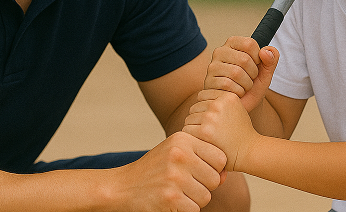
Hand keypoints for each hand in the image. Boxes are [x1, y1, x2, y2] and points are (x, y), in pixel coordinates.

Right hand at [112, 131, 226, 211]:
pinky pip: (195, 209)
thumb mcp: (174, 153)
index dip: (212, 169)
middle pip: (214, 179)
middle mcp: (179, 154)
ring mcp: (174, 176)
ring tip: (175, 192)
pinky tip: (170, 202)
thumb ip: (201, 159)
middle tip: (183, 185)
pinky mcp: (170, 198)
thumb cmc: (153, 171)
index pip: (219, 157)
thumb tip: (224, 176)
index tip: (196, 172)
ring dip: (193, 200)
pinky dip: (184, 210)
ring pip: (206, 196)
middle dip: (203, 186)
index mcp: (182, 139)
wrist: (121, 188)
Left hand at [184, 90, 260, 172]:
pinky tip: (202, 143)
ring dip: (194, 129)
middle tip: (210, 132)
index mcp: (227, 96)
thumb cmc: (241, 133)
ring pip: (189, 119)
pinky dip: (192, 137)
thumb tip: (199, 98)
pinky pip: (187, 130)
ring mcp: (211, 117)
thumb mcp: (236, 109)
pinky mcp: (205, 131)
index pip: (201, 96)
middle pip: (194, 108)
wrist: (249, 153)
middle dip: (198, 119)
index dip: (204, 109)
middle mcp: (218, 104)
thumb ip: (220, 101)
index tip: (212, 121)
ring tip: (207, 138)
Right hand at [204, 37, 278, 111]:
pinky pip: (228, 85)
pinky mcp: (209, 81)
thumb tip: (265, 51)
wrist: (243, 105)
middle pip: (244, 59)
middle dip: (253, 74)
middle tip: (249, 79)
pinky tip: (235, 93)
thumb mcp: (266, 72)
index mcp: (233, 43)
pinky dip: (237, 92)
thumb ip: (271, 59)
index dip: (258, 58)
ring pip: (236, 73)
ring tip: (243, 87)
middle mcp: (220, 51)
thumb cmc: (253, 86)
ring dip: (246, 85)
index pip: (250, 44)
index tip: (256, 65)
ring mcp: (213, 66)